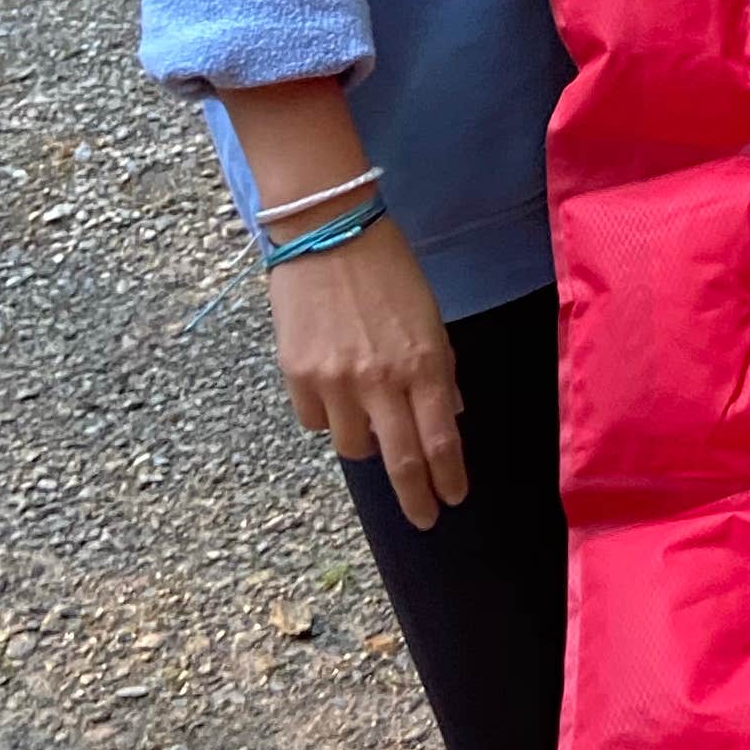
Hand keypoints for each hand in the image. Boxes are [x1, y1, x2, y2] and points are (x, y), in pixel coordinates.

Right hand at [267, 218, 467, 532]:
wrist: (326, 230)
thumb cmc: (387, 268)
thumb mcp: (429, 314)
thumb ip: (440, 368)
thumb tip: (451, 414)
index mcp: (422, 362)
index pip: (441, 439)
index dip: (448, 477)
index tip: (453, 499)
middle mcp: (380, 379)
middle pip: (401, 461)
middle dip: (416, 498)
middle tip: (424, 519)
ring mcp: (335, 381)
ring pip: (352, 447)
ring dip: (366, 442)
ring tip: (370, 417)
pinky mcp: (297, 375)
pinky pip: (314, 421)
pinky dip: (327, 416)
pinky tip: (333, 389)